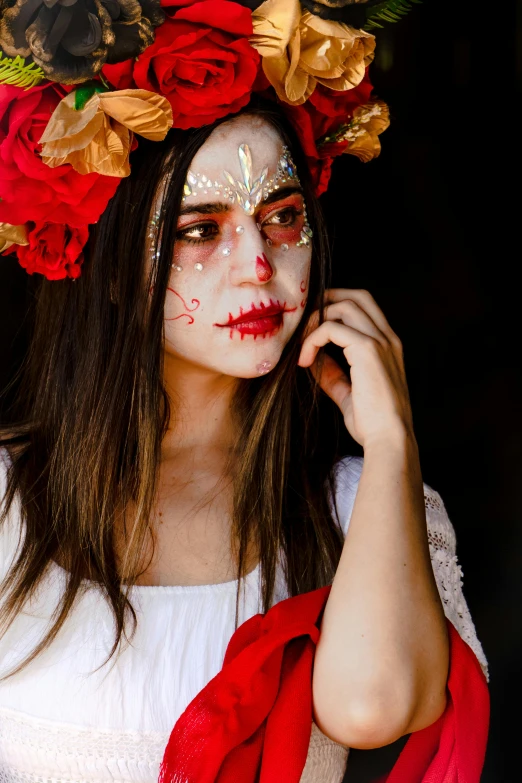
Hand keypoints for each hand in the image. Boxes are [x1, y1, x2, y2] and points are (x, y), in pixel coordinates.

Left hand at [298, 289, 413, 449]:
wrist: (389, 440)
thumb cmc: (373, 424)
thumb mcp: (349, 393)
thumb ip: (333, 374)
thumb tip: (313, 360)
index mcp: (389, 347)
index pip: (366, 308)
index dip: (337, 308)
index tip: (314, 329)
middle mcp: (389, 339)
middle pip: (358, 296)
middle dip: (328, 300)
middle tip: (305, 322)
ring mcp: (381, 341)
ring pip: (344, 306)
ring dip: (317, 320)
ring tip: (302, 345)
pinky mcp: (368, 349)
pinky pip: (332, 328)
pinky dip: (312, 340)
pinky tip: (305, 360)